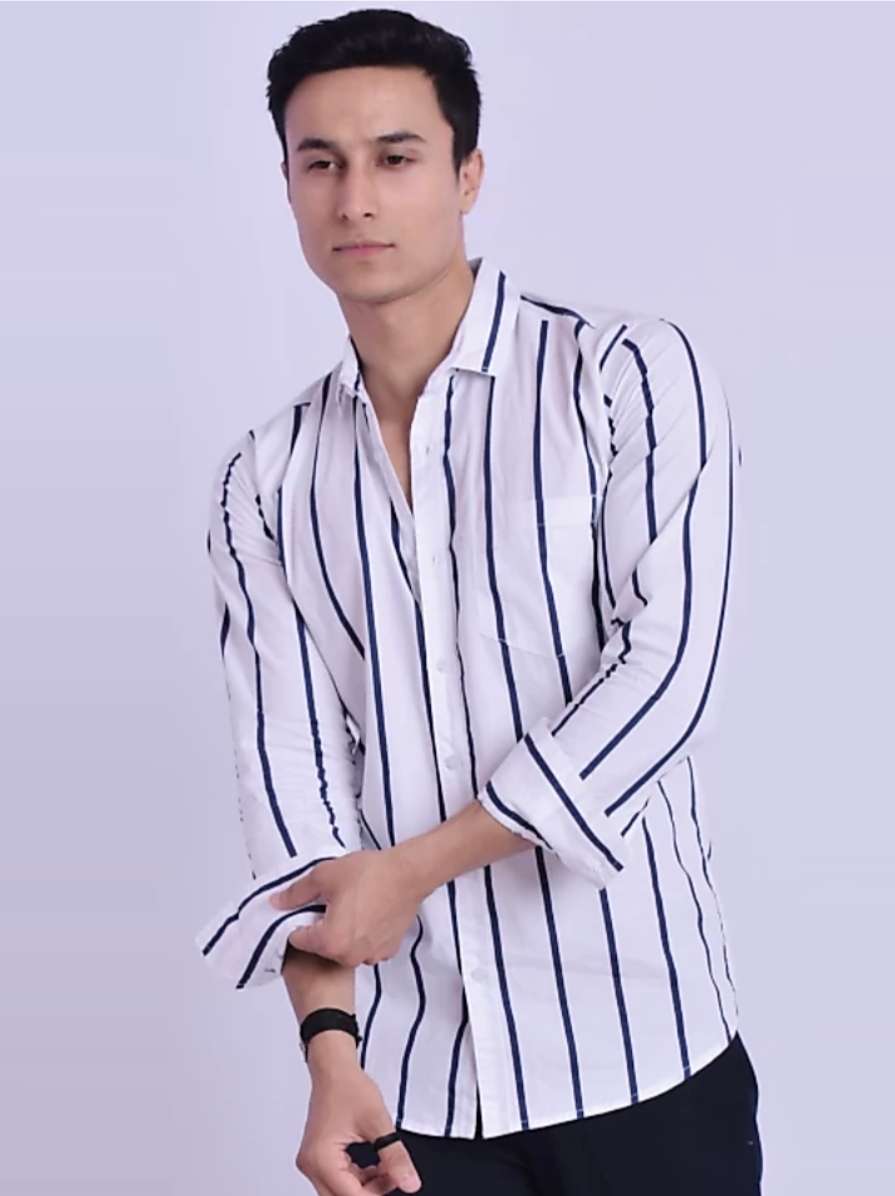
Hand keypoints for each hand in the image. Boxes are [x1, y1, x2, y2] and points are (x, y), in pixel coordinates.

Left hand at [270, 848, 425, 965]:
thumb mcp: (324, 876)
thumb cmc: (370, 874)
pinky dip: (362, 935)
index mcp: (330, 941)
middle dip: (320, 927)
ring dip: (342, 933)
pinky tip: (367, 914)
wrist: (409, 874)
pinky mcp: (387, 950)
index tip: (306, 907)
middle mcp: (350, 955)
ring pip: (343, 948)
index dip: (297, 920)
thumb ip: (296, 893)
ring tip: (351, 906)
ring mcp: (371, 955)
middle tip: (330, 902)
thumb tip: (277, 902)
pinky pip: (364, 947)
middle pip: (320, 946)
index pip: (297, 939)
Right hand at [297, 1063, 421, 1194]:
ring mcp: (312, 1162)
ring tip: (388, 1167)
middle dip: (372, 1192)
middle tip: (394, 1176)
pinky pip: (339, 1180)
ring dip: (367, 1187)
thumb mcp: (378, 1122)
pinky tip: (376, 1165)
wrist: (334, 1068)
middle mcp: (311, 1165)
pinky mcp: (318, 1158)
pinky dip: (359, 1178)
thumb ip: (395, 1156)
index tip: (399, 1184)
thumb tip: (410, 1183)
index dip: (378, 1195)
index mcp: (321, 1159)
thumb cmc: (348, 1087)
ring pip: (341, 1192)